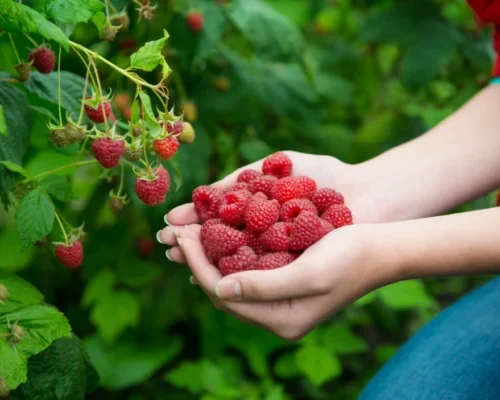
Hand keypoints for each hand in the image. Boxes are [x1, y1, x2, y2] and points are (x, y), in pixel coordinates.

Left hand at [158, 151, 387, 337]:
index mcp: (281, 319)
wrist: (381, 249)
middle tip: (180, 230)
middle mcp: (277, 316)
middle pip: (223, 290)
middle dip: (198, 259)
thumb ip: (264, 287)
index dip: (198, 264)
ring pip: (231, 280)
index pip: (224, 294)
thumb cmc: (351, 256)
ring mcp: (280, 302)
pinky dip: (228, 253)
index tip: (183, 235)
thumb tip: (220, 288)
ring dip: (210, 255)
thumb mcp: (309, 272)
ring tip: (191, 231)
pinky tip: (217, 235)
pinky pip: (245, 272)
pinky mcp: (284, 285)